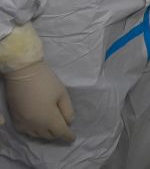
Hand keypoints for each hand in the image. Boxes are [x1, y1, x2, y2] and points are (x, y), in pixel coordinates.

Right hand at [0, 25, 74, 142]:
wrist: (23, 73)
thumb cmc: (46, 81)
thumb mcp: (62, 94)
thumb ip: (67, 110)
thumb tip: (68, 122)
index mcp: (49, 119)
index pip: (60, 132)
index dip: (68, 135)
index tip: (73, 137)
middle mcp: (35, 125)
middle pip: (49, 135)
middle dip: (58, 133)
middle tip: (64, 128)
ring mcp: (24, 123)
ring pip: (37, 135)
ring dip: (46, 133)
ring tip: (52, 127)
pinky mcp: (15, 119)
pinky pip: (26, 131)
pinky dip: (34, 131)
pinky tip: (38, 126)